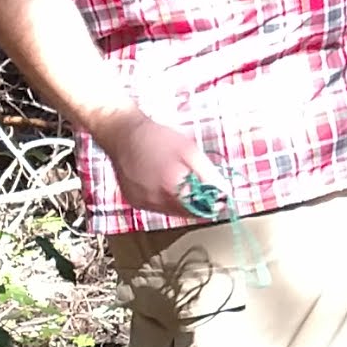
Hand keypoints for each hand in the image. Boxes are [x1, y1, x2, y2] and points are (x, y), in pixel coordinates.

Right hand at [90, 102, 215, 217]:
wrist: (122, 133)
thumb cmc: (155, 137)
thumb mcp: (189, 150)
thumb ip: (207, 174)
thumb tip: (224, 190)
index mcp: (170, 187)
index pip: (200, 210)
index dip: (211, 204)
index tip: (219, 198)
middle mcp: (155, 200)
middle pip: (186, 213)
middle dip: (197, 202)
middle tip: (202, 187)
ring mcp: (143, 203)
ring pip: (172, 212)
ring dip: (181, 201)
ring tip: (179, 179)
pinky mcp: (135, 202)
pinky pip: (157, 207)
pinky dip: (165, 199)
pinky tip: (164, 183)